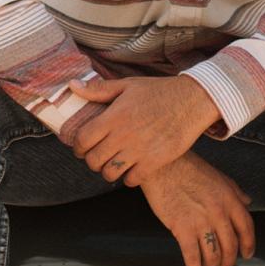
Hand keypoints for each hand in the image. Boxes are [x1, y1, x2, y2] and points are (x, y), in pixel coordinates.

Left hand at [70, 75, 221, 185]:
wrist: (192, 100)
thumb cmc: (159, 92)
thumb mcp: (128, 85)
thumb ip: (99, 89)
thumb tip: (72, 86)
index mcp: (114, 116)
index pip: (83, 140)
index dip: (78, 147)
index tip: (82, 147)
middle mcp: (124, 135)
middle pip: (93, 160)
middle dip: (92, 160)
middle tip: (98, 155)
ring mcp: (139, 150)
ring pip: (110, 173)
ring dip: (108, 171)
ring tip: (113, 163)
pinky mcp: (155, 161)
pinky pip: (131, 180)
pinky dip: (128, 177)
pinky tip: (131, 168)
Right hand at [140, 153, 254, 265]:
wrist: (162, 164)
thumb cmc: (187, 166)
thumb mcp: (217, 175)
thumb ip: (235, 191)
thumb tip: (247, 202)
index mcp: (229, 198)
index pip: (246, 227)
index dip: (248, 244)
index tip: (247, 254)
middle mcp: (219, 212)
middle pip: (230, 247)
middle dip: (228, 262)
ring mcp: (201, 221)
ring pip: (213, 255)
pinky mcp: (182, 229)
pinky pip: (192, 258)